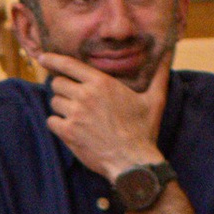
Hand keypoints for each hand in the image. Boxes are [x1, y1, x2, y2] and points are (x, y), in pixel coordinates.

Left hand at [40, 51, 168, 183]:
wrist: (132, 161)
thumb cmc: (143, 130)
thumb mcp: (155, 99)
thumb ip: (159, 74)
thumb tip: (170, 52)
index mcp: (102, 83)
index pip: (69, 65)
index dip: (53, 60)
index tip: (43, 58)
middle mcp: (85, 95)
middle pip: (57, 83)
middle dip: (62, 88)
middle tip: (71, 96)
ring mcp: (75, 115)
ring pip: (53, 102)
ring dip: (60, 106)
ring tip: (74, 114)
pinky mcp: (68, 133)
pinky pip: (51, 121)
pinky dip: (57, 123)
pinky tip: (69, 127)